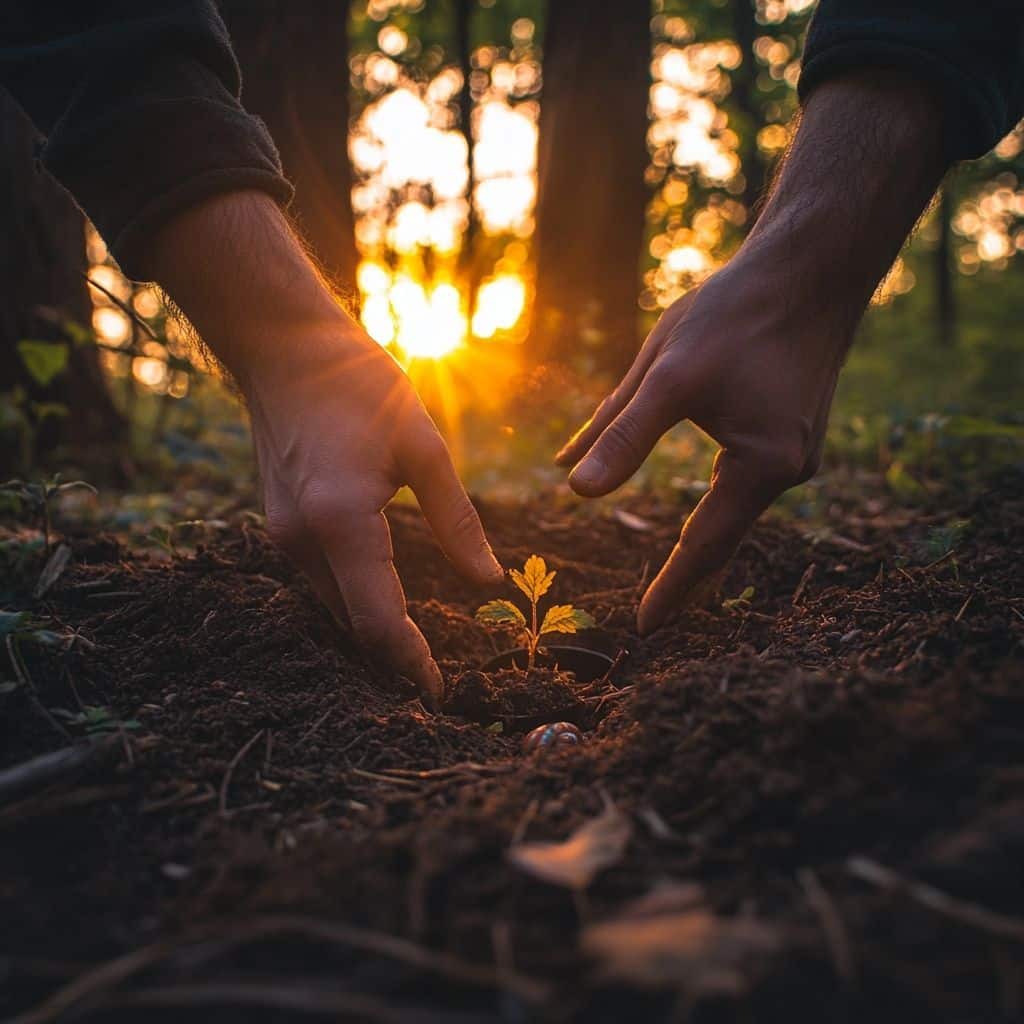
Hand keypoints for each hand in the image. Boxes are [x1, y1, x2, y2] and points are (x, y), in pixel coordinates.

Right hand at [250, 325, 501, 706]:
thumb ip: (457, 520)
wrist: (284, 347)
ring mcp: (283, 534)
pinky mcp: (280, 523)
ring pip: (333, 606)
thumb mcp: (424, 447)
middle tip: (436, 679)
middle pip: (351, 625)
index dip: (409, 662)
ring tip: (417, 647)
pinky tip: (384, 596)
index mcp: (341, 522)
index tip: (439, 691)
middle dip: (392, 656)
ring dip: (372, 630)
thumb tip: (488, 579)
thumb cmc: (359, 385)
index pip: (376, 620)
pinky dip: (354, 598)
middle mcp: (302, 539)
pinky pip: (321, 580)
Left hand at [556, 258, 840, 633]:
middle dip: (689, 574)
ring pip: (736, 505)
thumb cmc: (736, 313)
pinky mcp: (796, 430)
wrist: (810, 267)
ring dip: (703, 536)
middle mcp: (790, 468)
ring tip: (674, 575)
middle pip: (726, 534)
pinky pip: (748, 478)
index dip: (673, 588)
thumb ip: (621, 434)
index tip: (645, 628)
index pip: (705, 546)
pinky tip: (701, 513)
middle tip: (655, 614)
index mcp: (762, 464)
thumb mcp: (667, 375)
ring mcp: (799, 451)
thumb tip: (572, 489)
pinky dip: (719, 500)